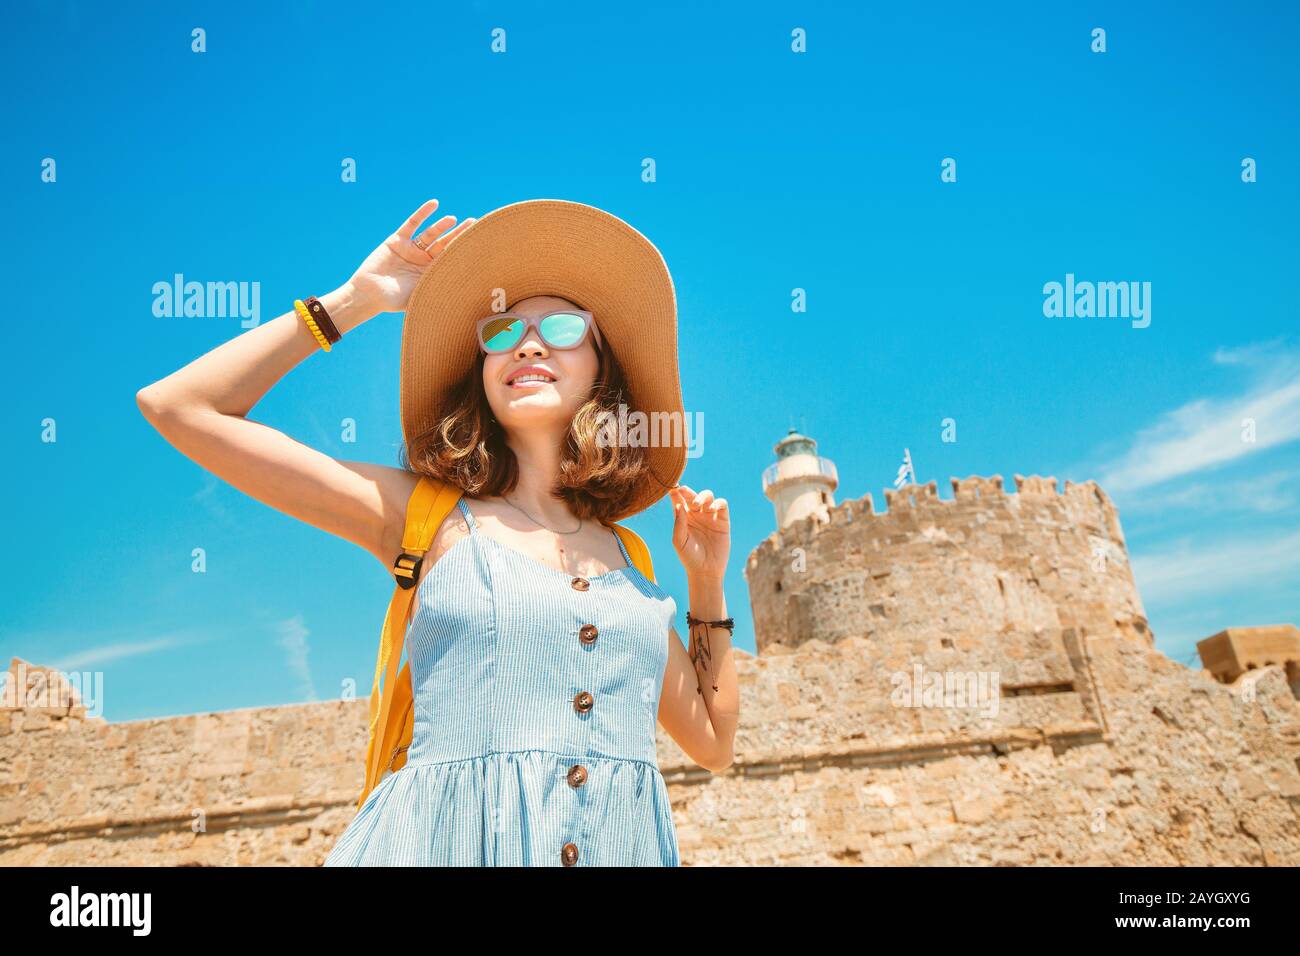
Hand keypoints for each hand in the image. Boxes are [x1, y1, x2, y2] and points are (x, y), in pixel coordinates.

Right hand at [346, 199, 475, 315]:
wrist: (368, 294)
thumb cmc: (394, 301)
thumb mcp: (421, 296)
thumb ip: (438, 289)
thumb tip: (465, 294)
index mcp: (430, 273)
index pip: (450, 258)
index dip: (463, 250)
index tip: (478, 242)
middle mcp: (422, 259)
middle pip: (444, 243)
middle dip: (458, 234)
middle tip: (474, 224)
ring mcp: (410, 248)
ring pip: (430, 234)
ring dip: (441, 225)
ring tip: (453, 219)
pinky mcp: (397, 240)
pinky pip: (412, 223)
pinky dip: (422, 213)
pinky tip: (434, 204)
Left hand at [668, 484, 729, 582]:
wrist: (706, 571)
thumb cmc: (689, 557)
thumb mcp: (679, 541)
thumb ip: (678, 523)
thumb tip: (678, 505)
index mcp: (683, 517)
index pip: (678, 499)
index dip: (675, 491)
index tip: (671, 486)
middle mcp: (696, 514)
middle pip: (692, 495)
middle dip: (688, 491)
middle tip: (683, 491)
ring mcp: (710, 516)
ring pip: (708, 495)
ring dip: (703, 496)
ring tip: (698, 505)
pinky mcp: (723, 520)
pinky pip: (722, 504)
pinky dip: (717, 502)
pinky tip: (711, 509)